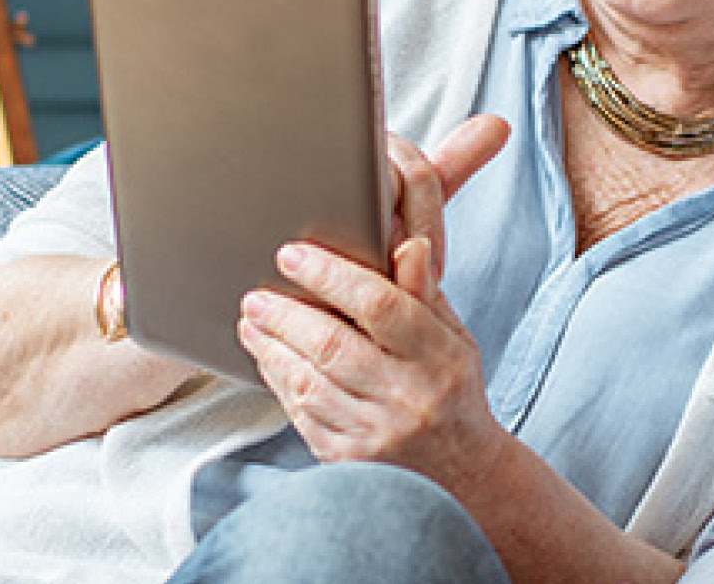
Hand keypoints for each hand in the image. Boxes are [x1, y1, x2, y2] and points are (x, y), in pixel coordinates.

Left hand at [235, 116, 510, 479]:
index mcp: (437, 357)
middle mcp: (407, 396)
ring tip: (252, 323)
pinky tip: (269, 360)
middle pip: (331, 345)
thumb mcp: (451, 336)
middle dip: (284, 315)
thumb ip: (422, 292)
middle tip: (256, 296)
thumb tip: (406, 243)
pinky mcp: (350, 459)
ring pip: (308, 384)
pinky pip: (302, 416)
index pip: (379, 304)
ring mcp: (376, 433)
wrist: (461, 470)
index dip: (329, 275)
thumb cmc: (451, 390)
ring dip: (271, 349)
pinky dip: (279, 384)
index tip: (292, 255)